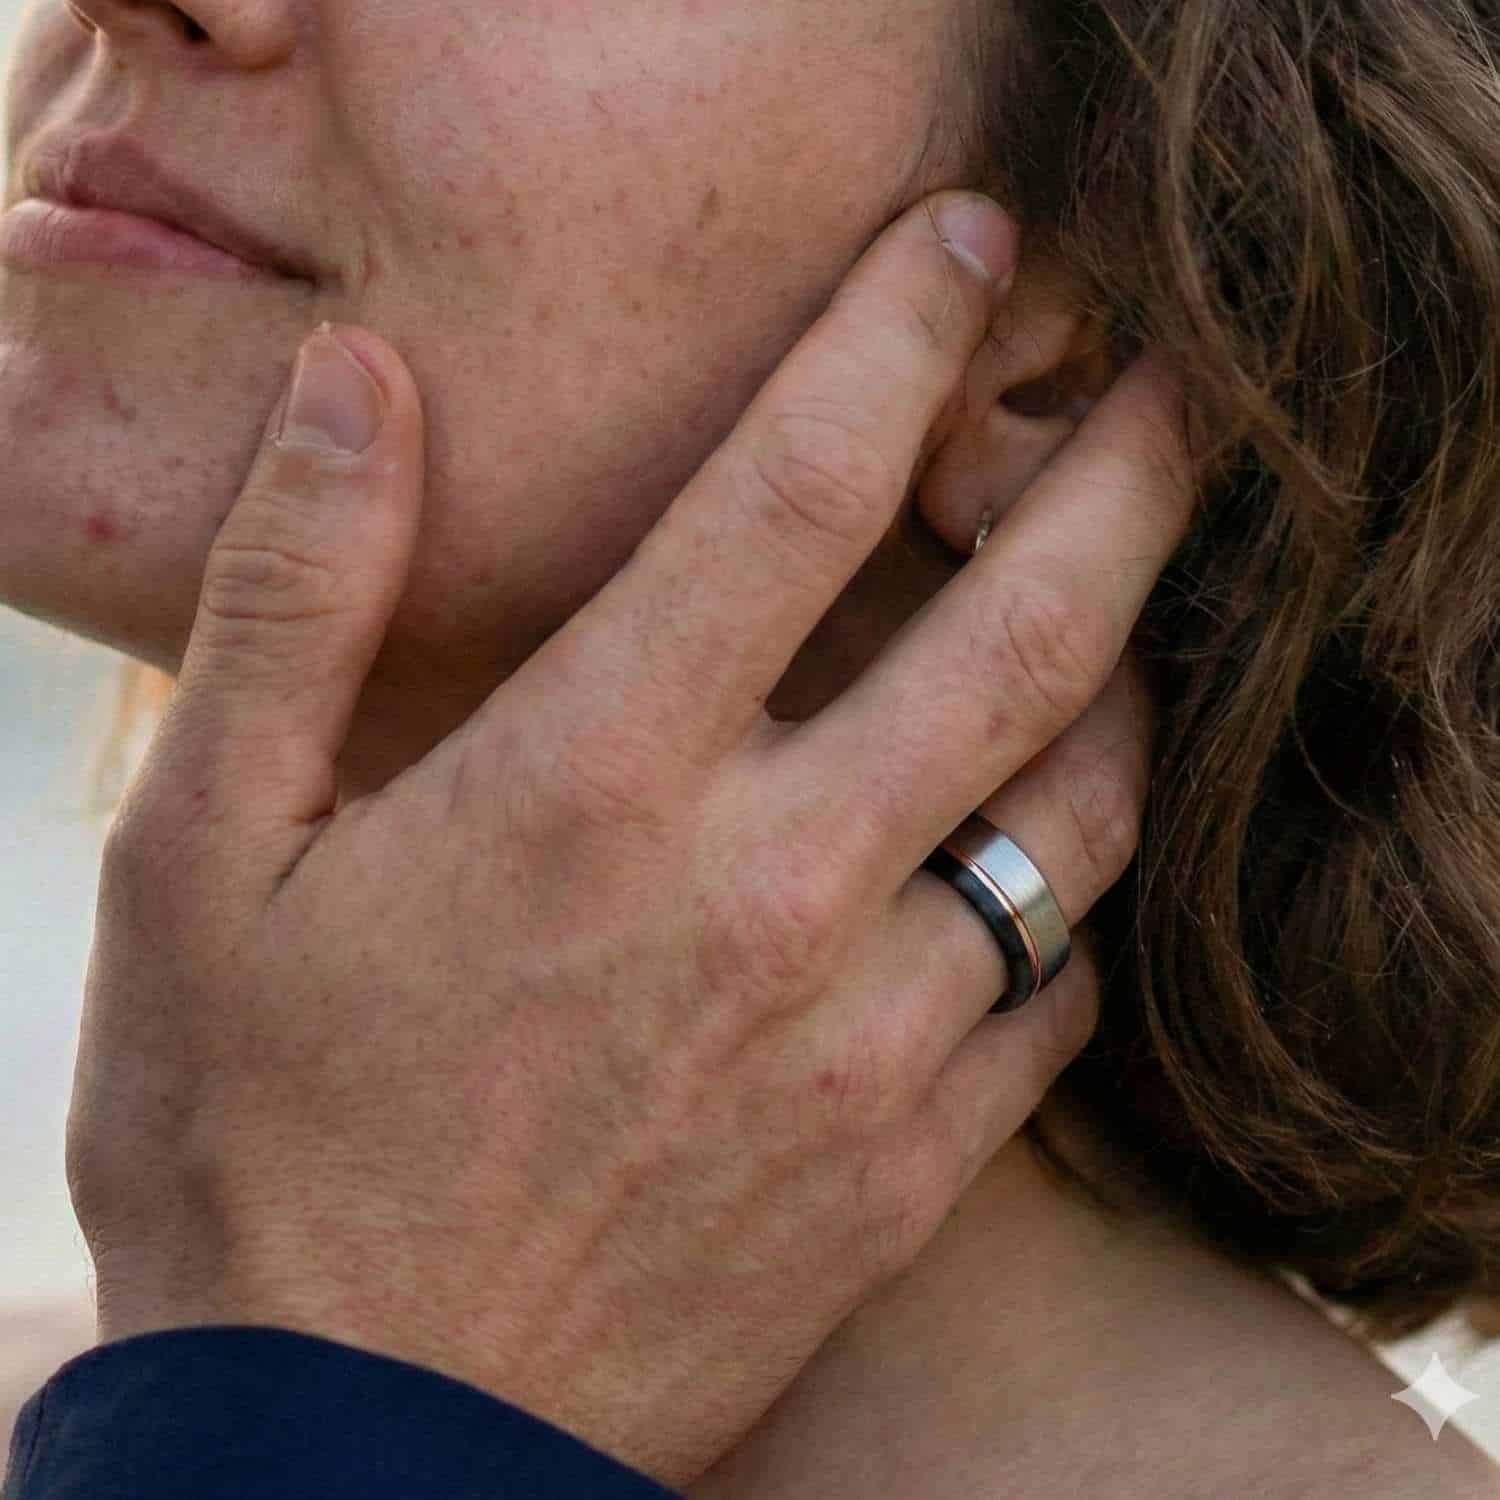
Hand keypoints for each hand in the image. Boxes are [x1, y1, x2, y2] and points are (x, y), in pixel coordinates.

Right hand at [70, 188, 1194, 1490]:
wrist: (346, 1446)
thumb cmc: (256, 1144)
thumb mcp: (203, 854)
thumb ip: (294, 597)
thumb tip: (356, 388)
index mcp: (593, 786)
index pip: (795, 491)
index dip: (895, 336)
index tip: (968, 248)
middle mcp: (767, 893)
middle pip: (1024, 632)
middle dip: (1123, 480)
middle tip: (1181, 393)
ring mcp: (864, 1042)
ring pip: (1083, 819)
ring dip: (1128, 688)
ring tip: (1132, 617)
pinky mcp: (906, 1170)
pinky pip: (1060, 999)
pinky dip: (1074, 903)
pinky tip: (1039, 867)